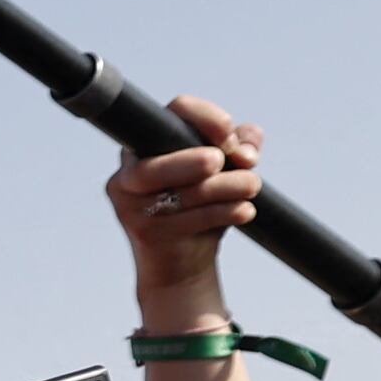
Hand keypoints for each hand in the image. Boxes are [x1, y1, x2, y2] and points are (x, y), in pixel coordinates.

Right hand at [108, 96, 265, 319]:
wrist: (179, 266)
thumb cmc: (199, 209)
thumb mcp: (222, 171)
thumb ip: (238, 146)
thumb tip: (245, 146)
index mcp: (144, 147)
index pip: (173, 114)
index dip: (205, 118)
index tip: (230, 134)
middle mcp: (128, 175)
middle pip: (158, 163)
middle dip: (195, 161)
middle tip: (227, 162)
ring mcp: (131, 207)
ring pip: (186, 191)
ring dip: (230, 187)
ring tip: (251, 188)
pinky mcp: (145, 233)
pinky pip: (193, 218)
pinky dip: (226, 213)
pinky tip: (244, 212)